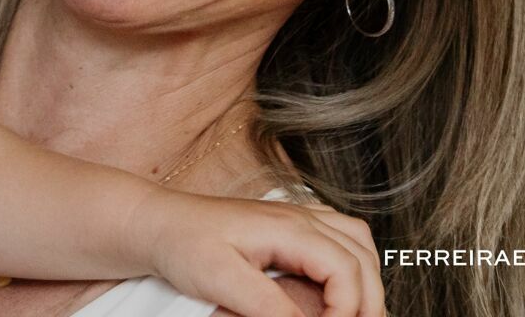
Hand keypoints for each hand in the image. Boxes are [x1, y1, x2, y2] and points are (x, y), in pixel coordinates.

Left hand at [126, 188, 383, 316]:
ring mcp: (296, 219)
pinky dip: (350, 265)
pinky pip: (338, 239)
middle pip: (362, 256)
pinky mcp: (288, 229)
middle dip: (368, 299)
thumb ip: (269, 307)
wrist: (156, 223)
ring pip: (357, 243)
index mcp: (288, 227)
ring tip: (354, 315)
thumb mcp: (221, 280)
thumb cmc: (181, 244)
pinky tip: (338, 291)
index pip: (346, 269)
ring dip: (365, 280)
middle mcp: (300, 218)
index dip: (349, 309)